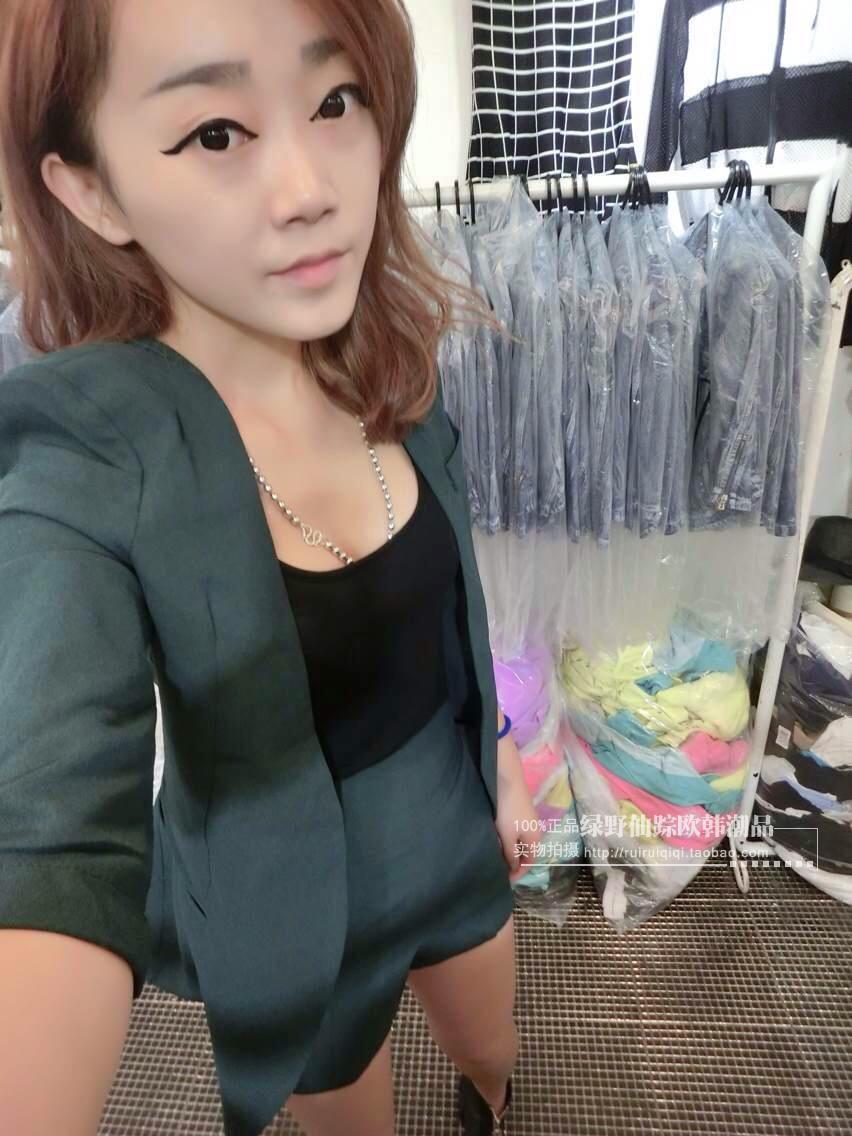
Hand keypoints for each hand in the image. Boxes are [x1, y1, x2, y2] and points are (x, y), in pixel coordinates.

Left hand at [494, 735, 539, 881]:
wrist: (506, 779)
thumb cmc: (508, 810)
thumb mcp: (508, 836)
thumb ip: (511, 854)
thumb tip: (515, 868)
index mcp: (535, 839)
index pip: (529, 863)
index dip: (518, 873)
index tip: (503, 880)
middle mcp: (534, 830)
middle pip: (525, 852)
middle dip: (513, 862)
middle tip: (497, 868)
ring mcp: (527, 820)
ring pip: (518, 841)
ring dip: (508, 850)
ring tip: (494, 854)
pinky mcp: (519, 811)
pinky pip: (514, 831)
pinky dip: (506, 838)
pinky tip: (495, 837)